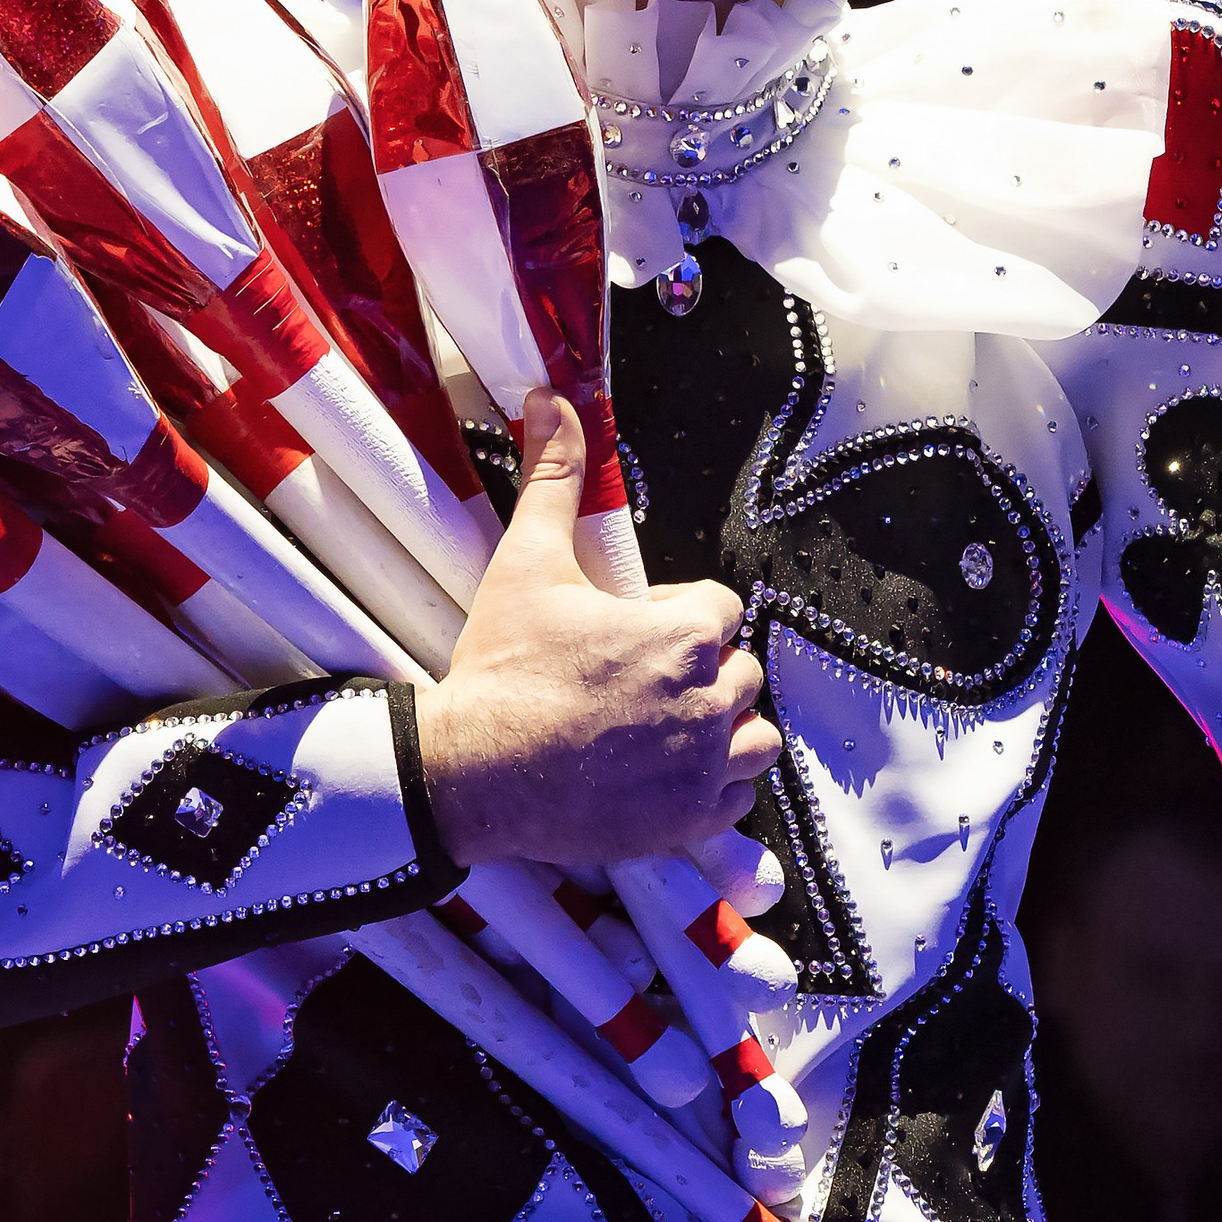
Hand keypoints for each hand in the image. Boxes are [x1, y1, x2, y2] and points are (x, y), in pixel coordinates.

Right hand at [418, 391, 781, 867]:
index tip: (629, 630)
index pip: (720, 609)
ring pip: (753, 735)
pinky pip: (736, 797)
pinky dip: (711, 787)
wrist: (468, 770)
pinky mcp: (689, 822)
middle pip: (738, 670)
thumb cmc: (502, 668)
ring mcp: (703, 766)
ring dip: (719, 728)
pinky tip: (659, 774)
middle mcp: (709, 700)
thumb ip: (553, 478)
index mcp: (684, 634)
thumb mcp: (527, 563)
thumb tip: (551, 399)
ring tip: (659, 727)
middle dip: (697, 671)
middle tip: (632, 681)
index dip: (675, 615)